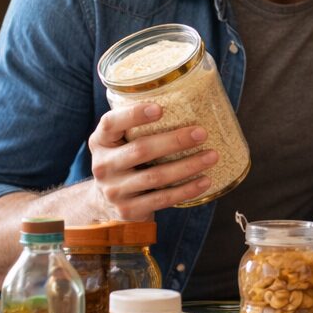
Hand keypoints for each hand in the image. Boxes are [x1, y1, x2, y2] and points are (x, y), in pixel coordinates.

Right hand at [88, 103, 218, 220]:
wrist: (106, 203)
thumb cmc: (125, 162)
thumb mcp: (121, 143)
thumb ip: (139, 127)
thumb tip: (189, 102)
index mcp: (100, 141)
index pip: (111, 123)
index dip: (133, 115)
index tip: (160, 108)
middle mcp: (103, 165)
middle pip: (141, 150)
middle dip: (174, 141)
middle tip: (201, 133)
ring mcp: (114, 190)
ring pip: (156, 177)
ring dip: (188, 166)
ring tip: (212, 156)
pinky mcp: (128, 209)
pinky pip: (162, 199)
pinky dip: (186, 190)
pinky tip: (205, 181)